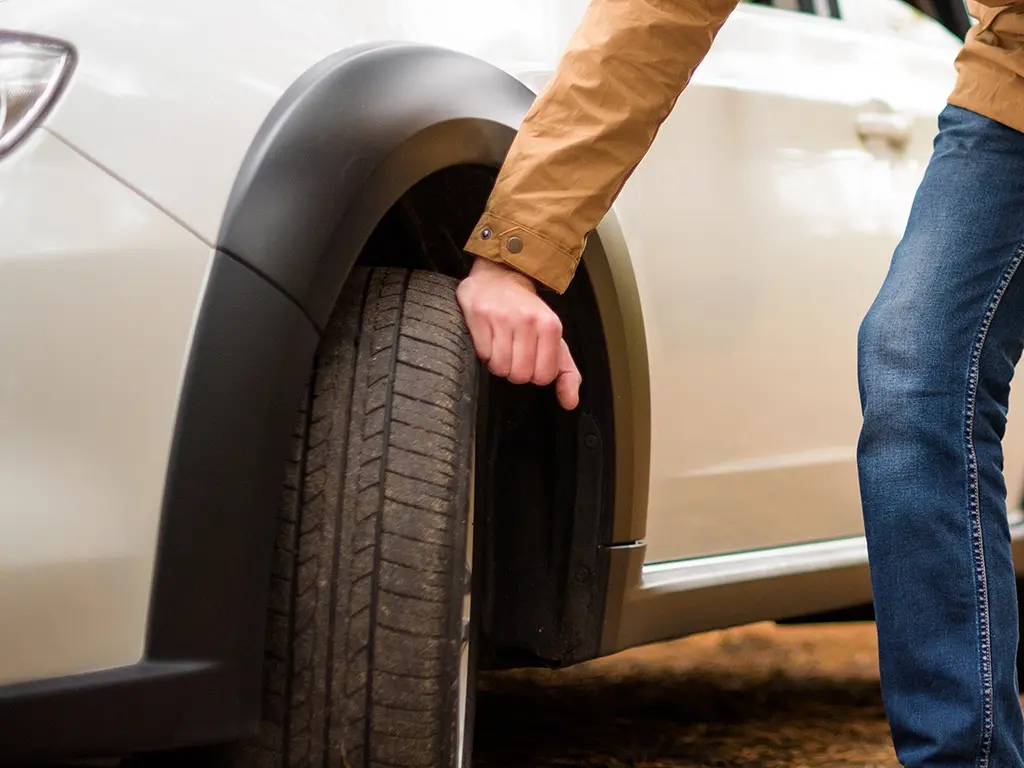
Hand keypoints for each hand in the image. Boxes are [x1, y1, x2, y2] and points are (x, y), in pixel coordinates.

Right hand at [456, 257, 580, 409]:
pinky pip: (482, 355)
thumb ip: (566, 372)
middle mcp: (528, 320)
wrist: (501, 276)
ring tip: (501, 345)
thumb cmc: (528, 313)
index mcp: (550, 325)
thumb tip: (570, 402)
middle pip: (520, 375)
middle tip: (514, 353)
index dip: (535, 374)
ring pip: (499, 367)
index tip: (531, 359)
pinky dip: (484, 353)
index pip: (543, 376)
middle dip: (515, 370)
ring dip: (499, 363)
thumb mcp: (554, 339)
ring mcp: (502, 317)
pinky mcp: (479, 315)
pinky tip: (489, 338)